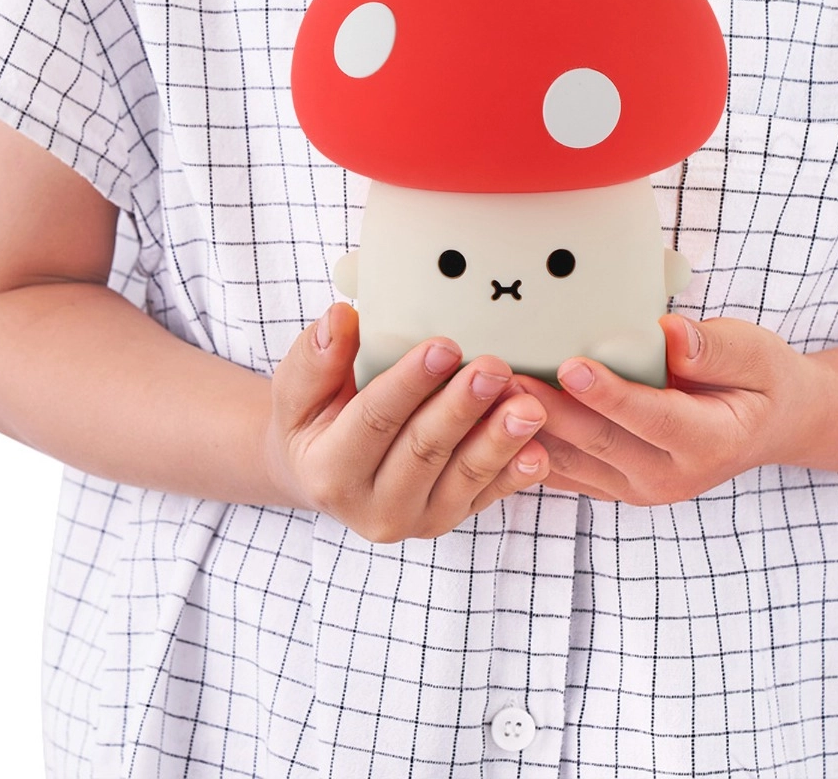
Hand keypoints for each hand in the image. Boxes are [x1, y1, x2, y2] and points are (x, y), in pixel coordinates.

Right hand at [264, 303, 549, 539]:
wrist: (324, 475)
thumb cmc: (313, 420)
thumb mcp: (298, 389)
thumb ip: (317, 357)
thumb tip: (341, 317)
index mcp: (329, 472)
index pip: (374, 421)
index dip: (410, 383)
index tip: (444, 345)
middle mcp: (372, 508)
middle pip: (424, 451)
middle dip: (463, 407)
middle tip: (495, 367)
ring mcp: (417, 519)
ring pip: (463, 477)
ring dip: (499, 440)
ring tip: (529, 406)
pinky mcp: (450, 518)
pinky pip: (488, 496)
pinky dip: (516, 474)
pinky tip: (539, 450)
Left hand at [513, 314, 824, 504]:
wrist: (767, 425)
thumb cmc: (760, 380)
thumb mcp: (756, 354)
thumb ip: (714, 350)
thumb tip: (671, 334)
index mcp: (708, 441)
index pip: (651, 416)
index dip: (610, 393)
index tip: (571, 366)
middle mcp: (669, 475)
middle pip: (598, 442)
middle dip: (548, 409)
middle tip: (504, 376)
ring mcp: (637, 487)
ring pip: (569, 462)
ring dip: (524, 430)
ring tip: (484, 396)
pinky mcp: (612, 485)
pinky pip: (561, 472)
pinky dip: (523, 448)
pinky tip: (488, 421)